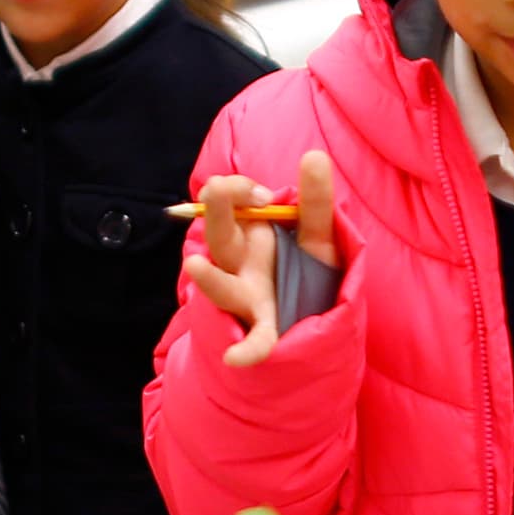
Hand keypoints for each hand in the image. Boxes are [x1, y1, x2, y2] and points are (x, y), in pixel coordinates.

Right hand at [184, 153, 340, 369]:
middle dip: (218, 214)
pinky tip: (237, 359)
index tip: (262, 194)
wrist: (314, 325)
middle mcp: (241, 265)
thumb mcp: (319, 237)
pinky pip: (254, 339)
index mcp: (249, 237)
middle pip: (221, 237)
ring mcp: (248, 298)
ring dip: (210, 279)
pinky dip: (246, 350)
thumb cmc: (308, 275)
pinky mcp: (265, 328)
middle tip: (214, 188)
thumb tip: (314, 155)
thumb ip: (316, 203)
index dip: (239, 192)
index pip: (231, 203)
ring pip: (224, 287)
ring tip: (194, 266)